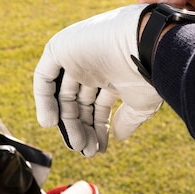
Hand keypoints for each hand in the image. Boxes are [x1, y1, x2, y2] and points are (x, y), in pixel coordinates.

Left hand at [33, 4, 162, 156]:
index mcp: (114, 75)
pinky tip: (50, 122)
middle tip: (86, 151)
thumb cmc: (150, 71)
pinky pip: (44, 77)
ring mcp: (77, 56)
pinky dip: (44, 99)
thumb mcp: (141, 103)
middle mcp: (95, 65)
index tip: (98, 150)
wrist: (147, 42)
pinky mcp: (62, 47)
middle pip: (80, 103)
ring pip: (64, 94)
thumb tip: (118, 136)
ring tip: (76, 144)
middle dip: (83, 129)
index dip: (97, 129)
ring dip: (67, 122)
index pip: (98, 106)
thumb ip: (127, 119)